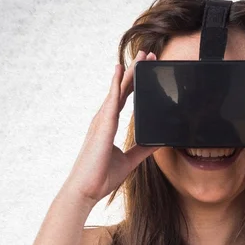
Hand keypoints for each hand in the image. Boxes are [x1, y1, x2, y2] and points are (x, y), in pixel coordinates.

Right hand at [63, 50, 161, 203]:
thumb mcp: (129, 161)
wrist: (86, 190)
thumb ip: (142, 149)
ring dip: (130, 72)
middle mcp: (103, 119)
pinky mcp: (102, 126)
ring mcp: (101, 121)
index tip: (146, 69)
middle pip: (121, 89)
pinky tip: (122, 71)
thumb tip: (157, 142)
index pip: (124, 99)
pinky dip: (117, 85)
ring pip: (117, 90)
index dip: (134, 83)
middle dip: (135, 71)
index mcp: (108, 126)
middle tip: (147, 54)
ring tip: (141, 56)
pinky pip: (111, 101)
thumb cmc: (101, 177)